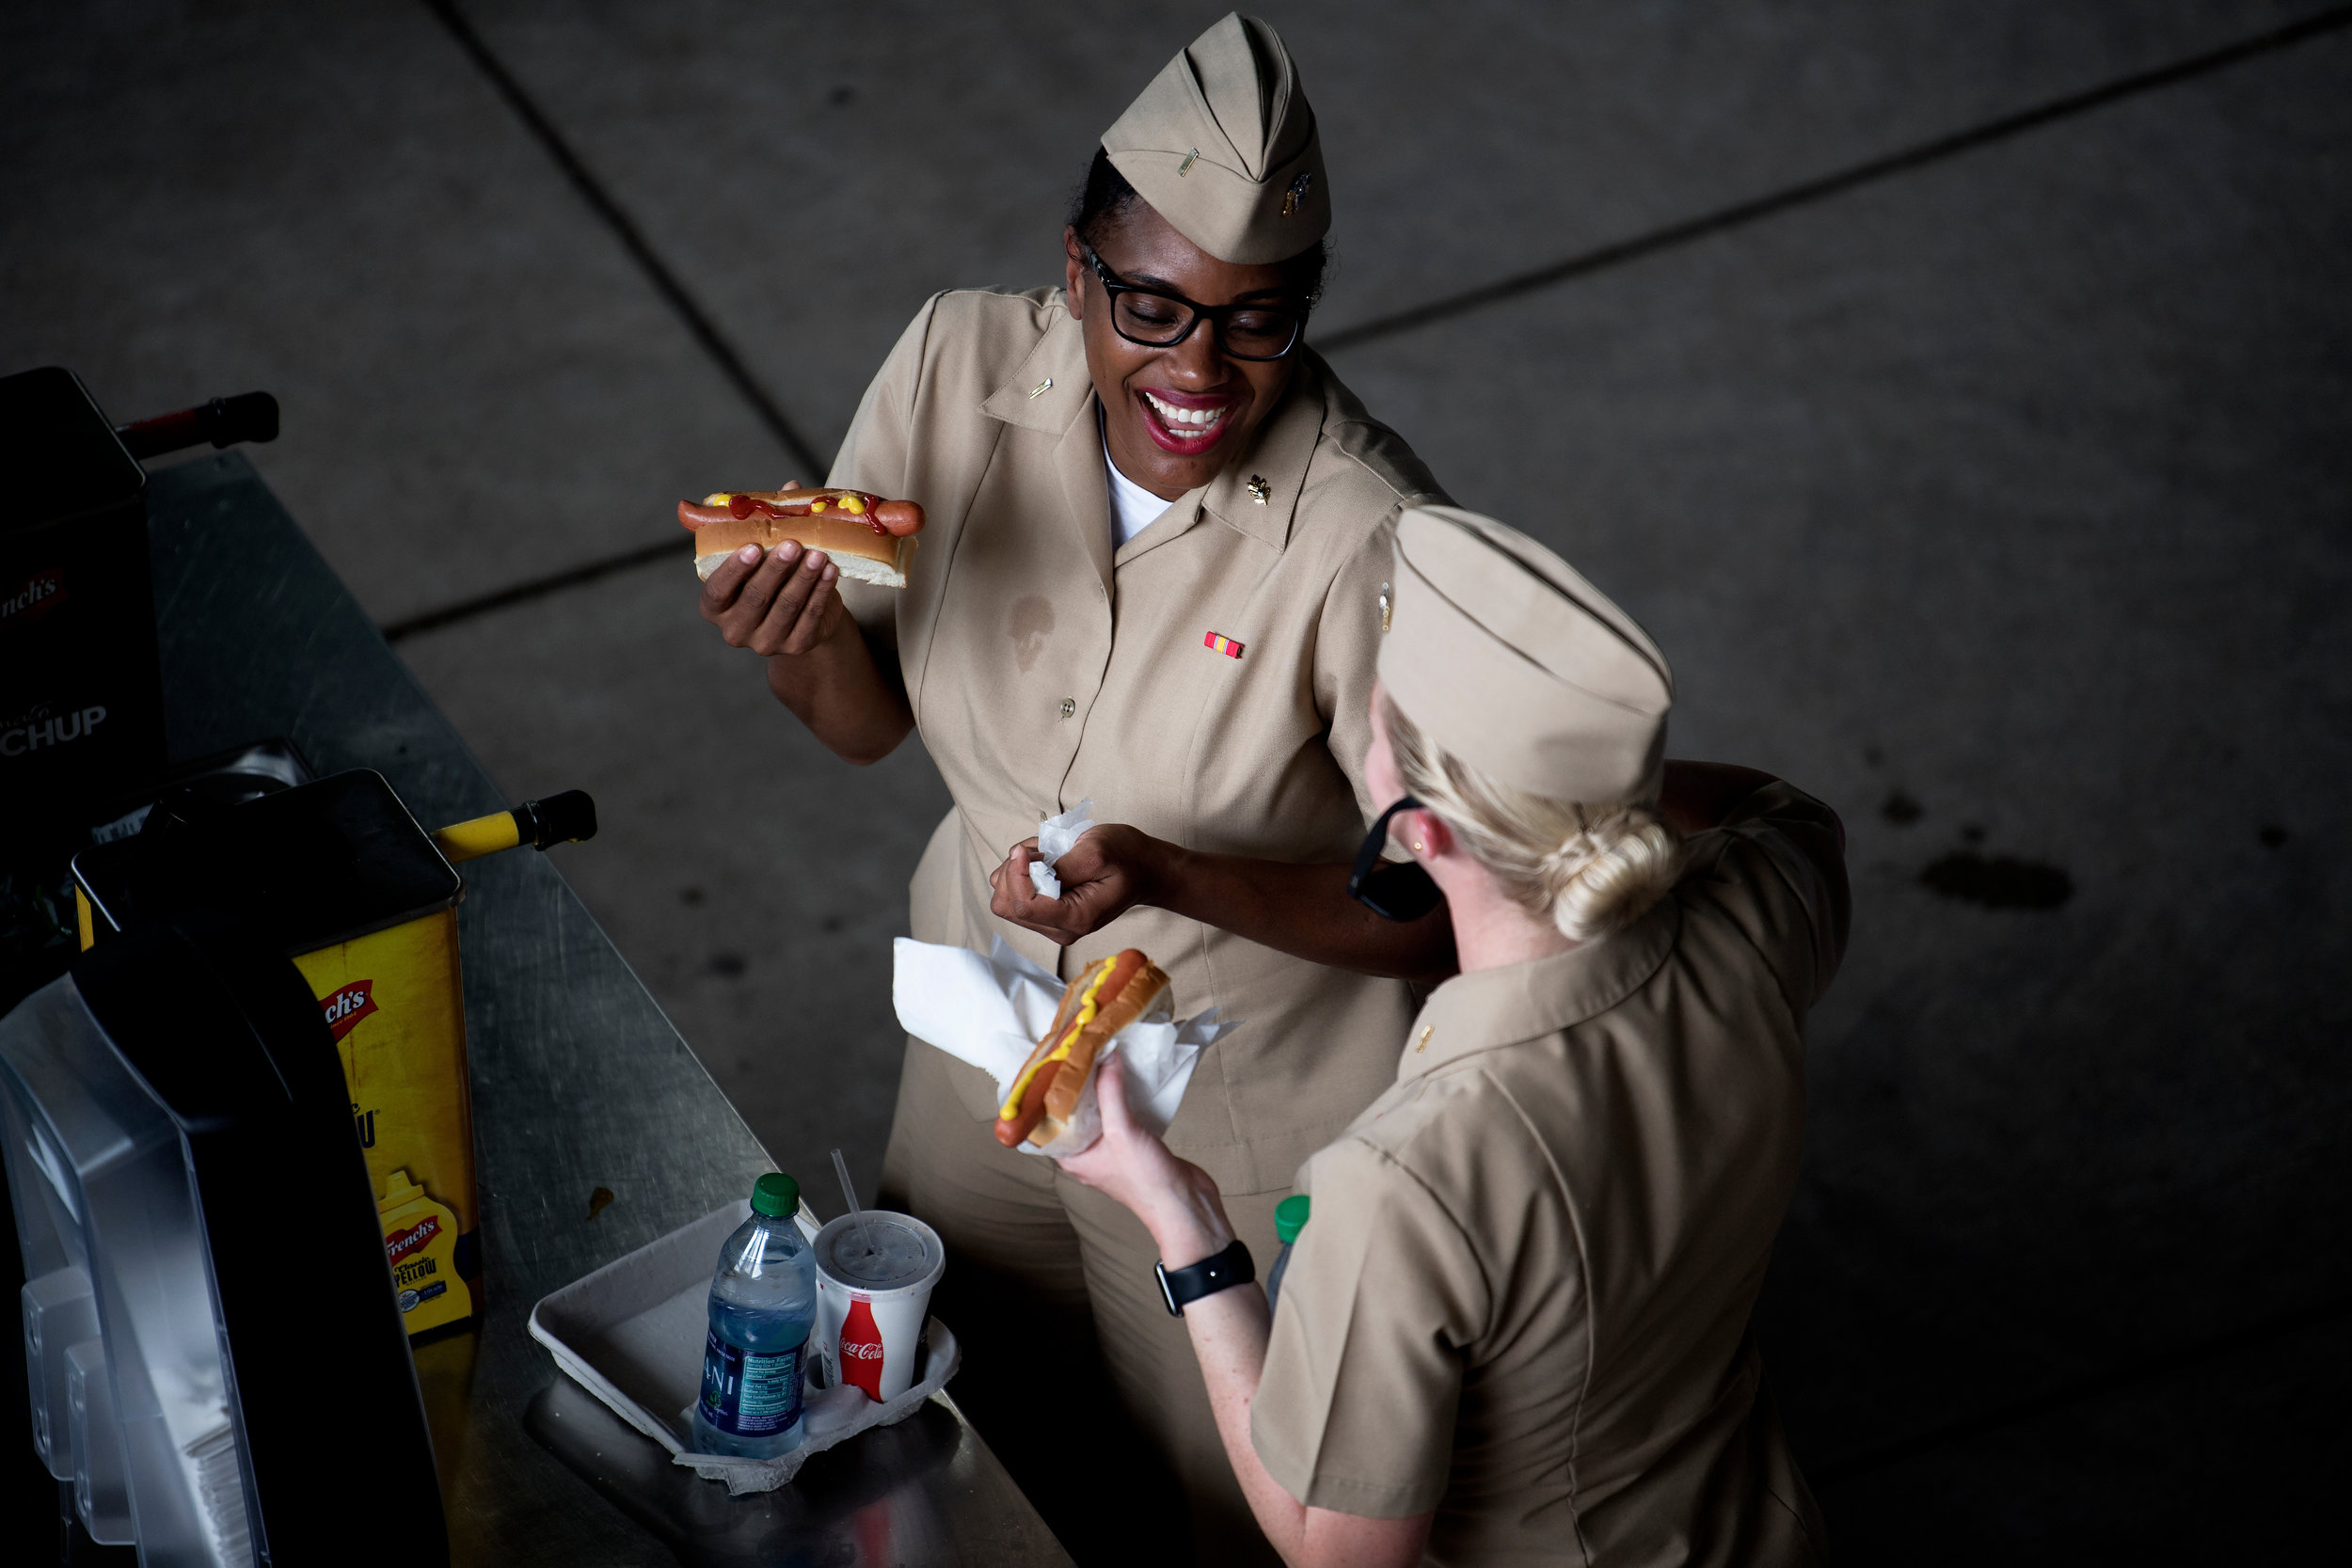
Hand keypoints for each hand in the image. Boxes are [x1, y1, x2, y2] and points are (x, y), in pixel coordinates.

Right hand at [698, 481, 843, 655]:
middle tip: (793, 544)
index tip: (753, 546)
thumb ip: (768, 522)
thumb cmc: (774, 573)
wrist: (803, 610)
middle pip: (755, 598)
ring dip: (804, 578)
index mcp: (715, 605)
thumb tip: (791, 488)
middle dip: (776, 569)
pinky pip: (810, 617)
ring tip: (818, 553)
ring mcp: (765, 642)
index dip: (735, 569)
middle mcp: (735, 629)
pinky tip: (830, 570)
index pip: (718, 590)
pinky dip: (822, 591)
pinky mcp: (797, 646)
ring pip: (786, 607)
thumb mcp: (765, 551)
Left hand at [987, 823, 1171, 945]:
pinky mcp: (1046, 915)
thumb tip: (1021, 864)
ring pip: (1005, 900)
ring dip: (1017, 870)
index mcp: (1075, 918)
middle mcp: (1060, 929)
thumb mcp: (1096, 851)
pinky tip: (1046, 862)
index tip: (1025, 850)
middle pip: (1007, 905)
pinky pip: (1014, 895)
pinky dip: (1021, 873)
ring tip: (1049, 855)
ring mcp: (1051, 924)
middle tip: (1042, 851)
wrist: (1145, 869)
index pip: (1022, 906)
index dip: (1015, 874)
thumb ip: (1058, 865)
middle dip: (1014, 871)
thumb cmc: (1126, 857)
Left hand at [1054, 1056, 1234, 1265]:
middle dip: (1077, 1084)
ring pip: (1099, 1111)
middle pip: (1074, 1112)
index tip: (1051, 1063)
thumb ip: (1111, 1092)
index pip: (1048, 1121)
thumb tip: (1106, 1056)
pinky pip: (1120, 1114)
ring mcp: (1110, 1149)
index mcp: (1071, 1157)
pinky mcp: (1132, 1144)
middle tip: (1077, 1052)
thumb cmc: (1145, 1179)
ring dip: (1101, 1088)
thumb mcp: (1121, 1131)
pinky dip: (1121, 1096)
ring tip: (1100, 1058)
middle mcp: (1086, 1152)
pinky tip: (1124, 1076)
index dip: (1048, 1093)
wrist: (1184, 1203)